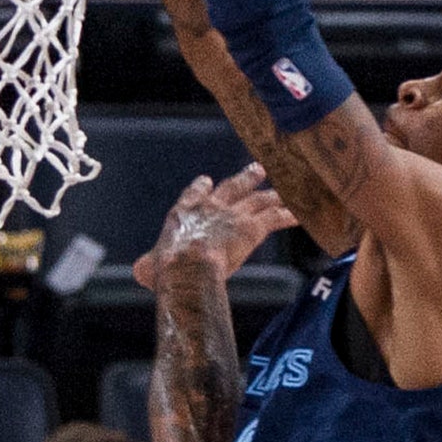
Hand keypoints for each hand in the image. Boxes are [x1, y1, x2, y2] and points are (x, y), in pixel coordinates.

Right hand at [133, 165, 297, 291]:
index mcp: (184, 212)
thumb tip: (139, 272)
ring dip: (274, 193)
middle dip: (247, 177)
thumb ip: (147, 266)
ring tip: (286, 188)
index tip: (208, 180)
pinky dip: (290, 215)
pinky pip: (275, 218)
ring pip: (259, 200)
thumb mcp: (149, 267)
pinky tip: (303, 214)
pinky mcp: (252, 228)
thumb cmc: (166, 269)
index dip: (203, 186)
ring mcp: (233, 215)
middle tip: (258, 169)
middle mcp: (211, 207)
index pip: (195, 192)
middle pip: (233, 187)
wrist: (187, 265)